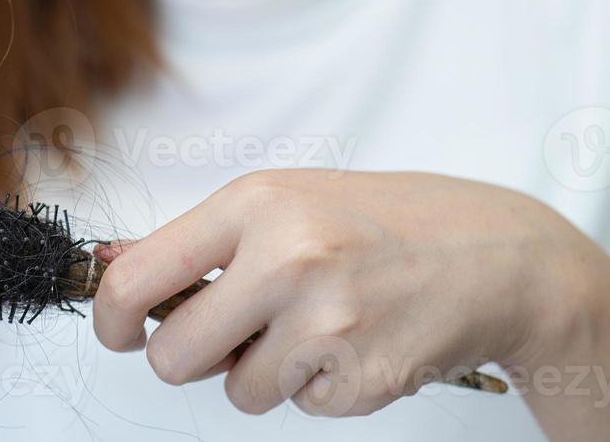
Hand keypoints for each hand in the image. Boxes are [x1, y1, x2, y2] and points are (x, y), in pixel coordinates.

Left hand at [92, 169, 593, 416]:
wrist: (499, 254)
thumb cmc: (387, 221)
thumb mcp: (289, 201)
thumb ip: (204, 241)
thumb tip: (113, 266)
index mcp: (258, 203)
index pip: (140, 275)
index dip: (111, 316)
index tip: (119, 330)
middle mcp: (287, 258)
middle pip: (176, 356)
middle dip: (190, 358)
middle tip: (228, 337)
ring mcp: (327, 322)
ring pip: (240, 391)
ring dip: (266, 371)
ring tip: (320, 322)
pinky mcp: (362, 378)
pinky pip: (301, 408)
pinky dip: (320, 386)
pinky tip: (359, 341)